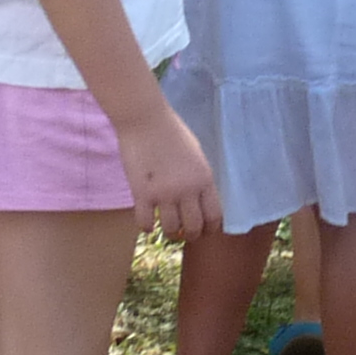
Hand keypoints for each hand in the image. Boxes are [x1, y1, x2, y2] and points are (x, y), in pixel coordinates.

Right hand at [120, 106, 219, 241]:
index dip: (210, 228)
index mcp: (204, 179)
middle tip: (184, 234)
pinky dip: (147, 227)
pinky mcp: (141, 194)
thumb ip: (200, 178)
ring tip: (167, 229)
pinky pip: (145, 223)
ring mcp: (164, 194)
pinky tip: (148, 223)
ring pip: (171, 229)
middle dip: (191, 235)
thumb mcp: (197, 154)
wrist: (145, 119)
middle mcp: (187, 190)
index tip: (205, 230)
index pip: (214, 216)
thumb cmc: (172, 131)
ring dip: (170, 233)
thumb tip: (201, 198)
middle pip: (193, 227)